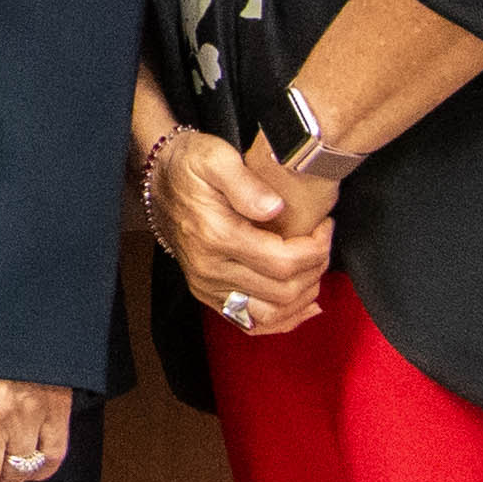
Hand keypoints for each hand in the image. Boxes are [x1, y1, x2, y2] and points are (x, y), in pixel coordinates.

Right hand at [152, 127, 332, 336]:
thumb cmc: (189, 166)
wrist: (158, 181)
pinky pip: (251, 323)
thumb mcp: (215, 157)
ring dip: (302, 297)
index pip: (284, 261)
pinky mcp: (208, 294)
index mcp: (216, 236)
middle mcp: (210, 269)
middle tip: (322, 243)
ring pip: (270, 315)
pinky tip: (301, 304)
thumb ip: (246, 183)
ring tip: (314, 270)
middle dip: (315, 269)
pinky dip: (282, 319)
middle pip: (283, 290)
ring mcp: (207, 286)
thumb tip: (276, 208)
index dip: (316, 249)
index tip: (324, 226)